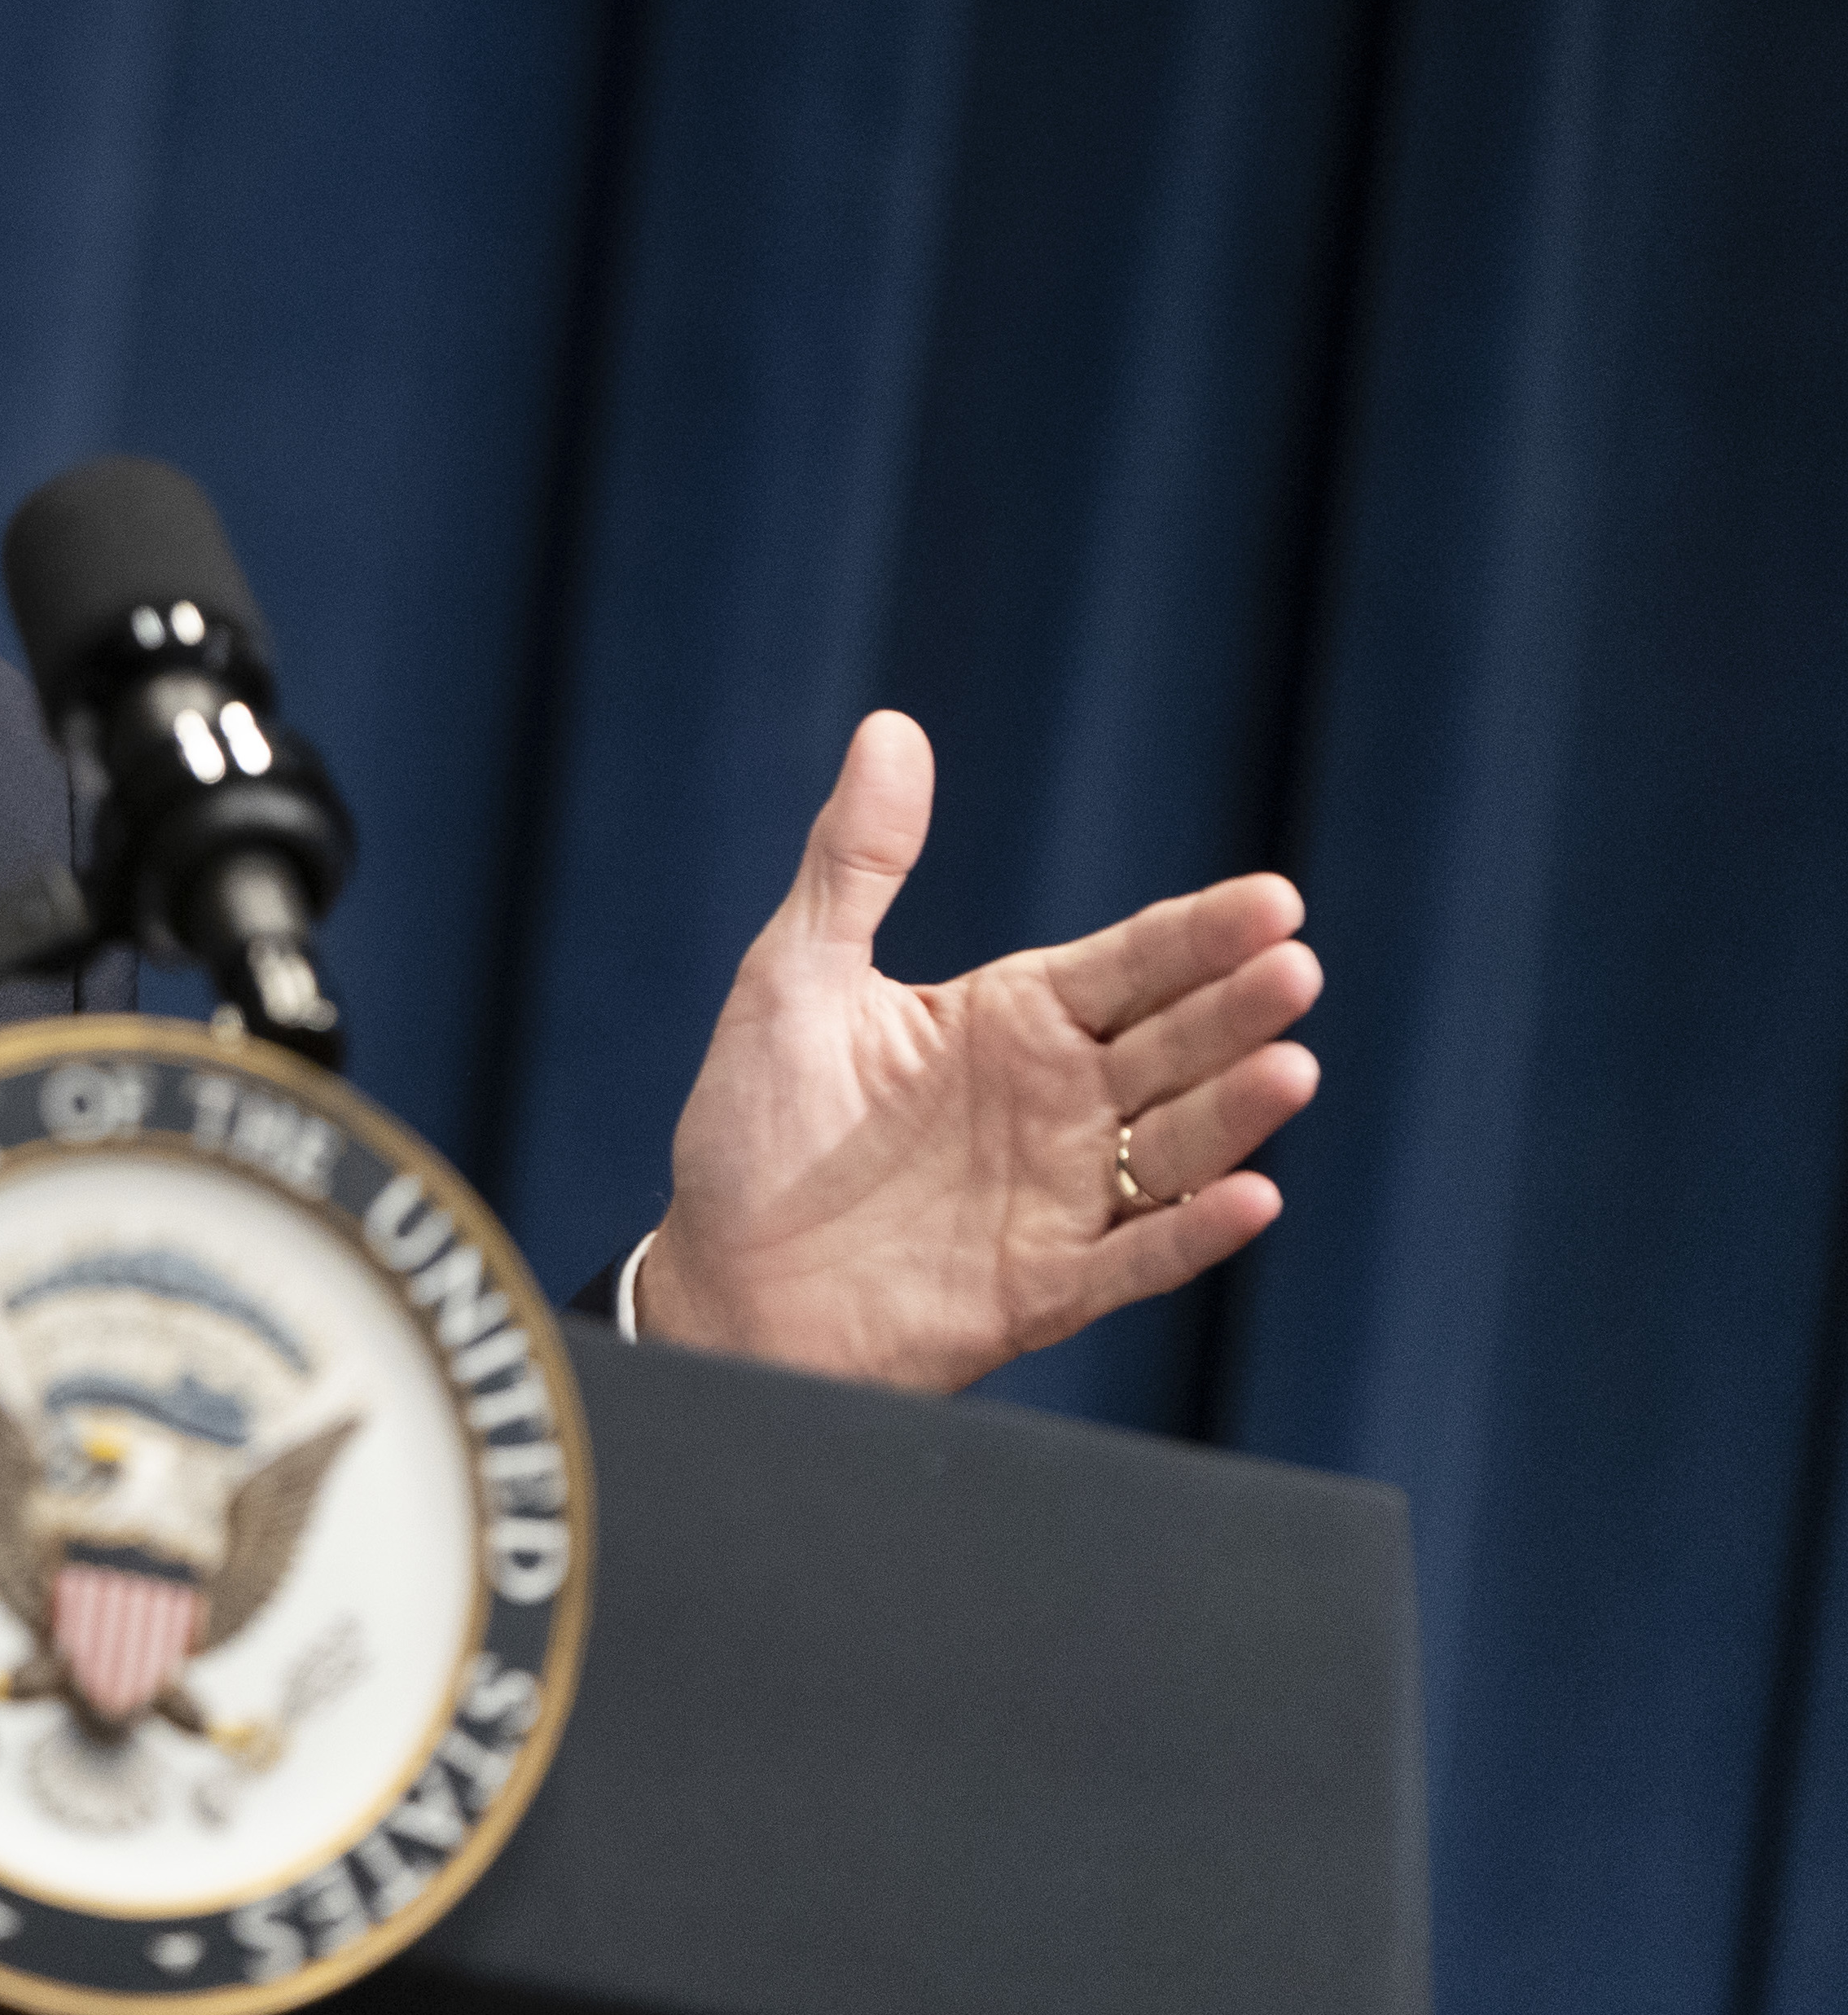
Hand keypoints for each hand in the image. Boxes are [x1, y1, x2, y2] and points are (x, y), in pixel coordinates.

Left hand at [638, 711, 1320, 1392]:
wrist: (721, 1278)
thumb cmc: (757, 1125)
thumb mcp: (795, 977)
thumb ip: (855, 862)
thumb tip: (890, 726)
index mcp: (1012, 1019)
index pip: (1130, 965)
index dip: (1200, 935)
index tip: (1274, 902)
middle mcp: (1057, 1102)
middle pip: (1171, 1045)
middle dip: (1235, 1008)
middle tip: (1293, 967)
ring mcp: (1060, 1197)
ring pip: (1173, 1148)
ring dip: (1234, 1113)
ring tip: (1291, 1068)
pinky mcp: (1044, 1287)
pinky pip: (1134, 1259)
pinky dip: (1190, 1234)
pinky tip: (1247, 1199)